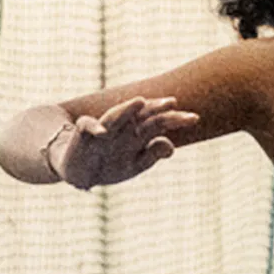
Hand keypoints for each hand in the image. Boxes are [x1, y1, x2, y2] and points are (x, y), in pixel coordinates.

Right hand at [60, 94, 195, 190]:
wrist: (80, 172)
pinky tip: (101, 132)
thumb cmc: (111, 165)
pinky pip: (86, 126)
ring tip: (139, 102)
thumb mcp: (135, 165)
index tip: (193, 118)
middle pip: (142, 116)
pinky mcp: (83, 134)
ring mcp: (104, 129)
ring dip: (126, 109)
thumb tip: (171, 147)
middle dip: (157, 109)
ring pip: (116, 116)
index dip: (175, 119)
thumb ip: (152, 154)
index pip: (160, 123)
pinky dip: (93, 127)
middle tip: (173, 102)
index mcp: (138, 134)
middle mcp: (123, 128)